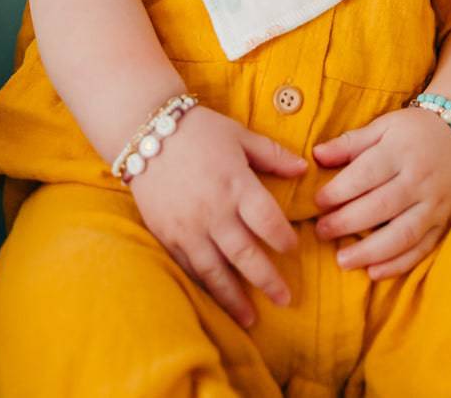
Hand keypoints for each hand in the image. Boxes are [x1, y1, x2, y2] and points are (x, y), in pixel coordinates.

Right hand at [127, 105, 306, 329]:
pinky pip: (189, 267)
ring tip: (252, 319)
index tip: (294, 249)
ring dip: (235, 297)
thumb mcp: (240, 136)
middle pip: (246, 254)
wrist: (147, 132)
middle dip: (268, 280)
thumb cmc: (199, 130)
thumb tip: (304, 168)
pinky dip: (205, 287)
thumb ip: (272, 155)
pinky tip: (216, 301)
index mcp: (236, 184)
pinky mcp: (168, 235)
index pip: (268, 222)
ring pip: (216, 270)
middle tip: (285, 299)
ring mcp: (189, 227)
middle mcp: (214, 211)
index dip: (284, 239)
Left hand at [312, 107, 450, 279]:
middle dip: (347, 222)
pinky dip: (398, 264)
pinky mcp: (443, 223)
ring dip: (370, 251)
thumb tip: (317, 155)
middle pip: (382, 206)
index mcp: (401, 150)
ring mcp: (434, 204)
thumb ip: (350, 142)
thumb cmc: (413, 131)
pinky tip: (373, 272)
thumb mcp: (383, 126)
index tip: (318, 202)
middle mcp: (419, 179)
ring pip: (402, 234)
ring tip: (342, 260)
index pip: (367, 173)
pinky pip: (422, 249)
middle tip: (321, 231)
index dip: (340, 190)